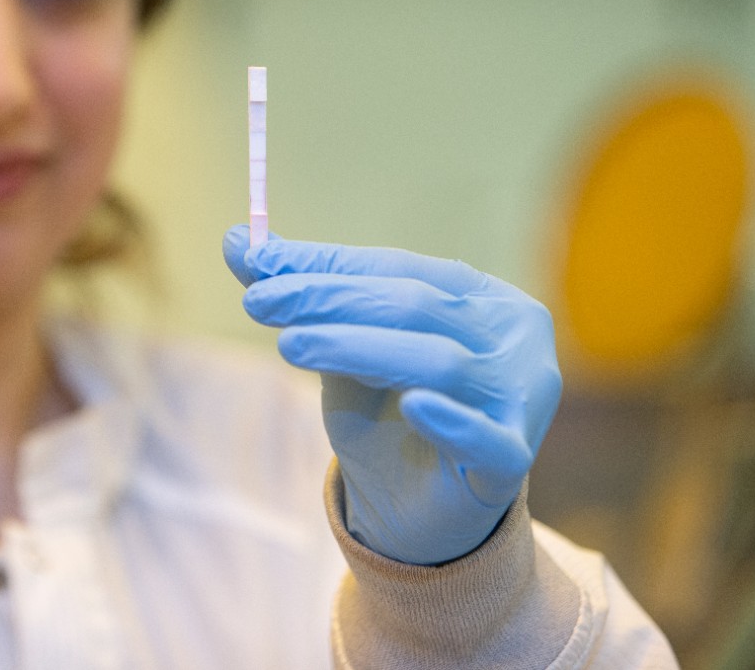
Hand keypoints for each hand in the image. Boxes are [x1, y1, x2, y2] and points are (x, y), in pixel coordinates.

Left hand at [223, 225, 560, 564]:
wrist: (415, 514)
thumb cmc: (384, 417)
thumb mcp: (338, 350)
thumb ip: (301, 296)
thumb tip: (235, 239)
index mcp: (478, 296)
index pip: (398, 267)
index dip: (327, 264)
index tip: (256, 260)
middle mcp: (510, 337)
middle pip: (415, 306)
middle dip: (331, 300)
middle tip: (259, 300)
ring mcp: (519, 398)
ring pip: (439, 362)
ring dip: (358, 348)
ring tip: (291, 345)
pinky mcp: (511, 462)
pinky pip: (487, 440)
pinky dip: (450, 421)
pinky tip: (412, 405)